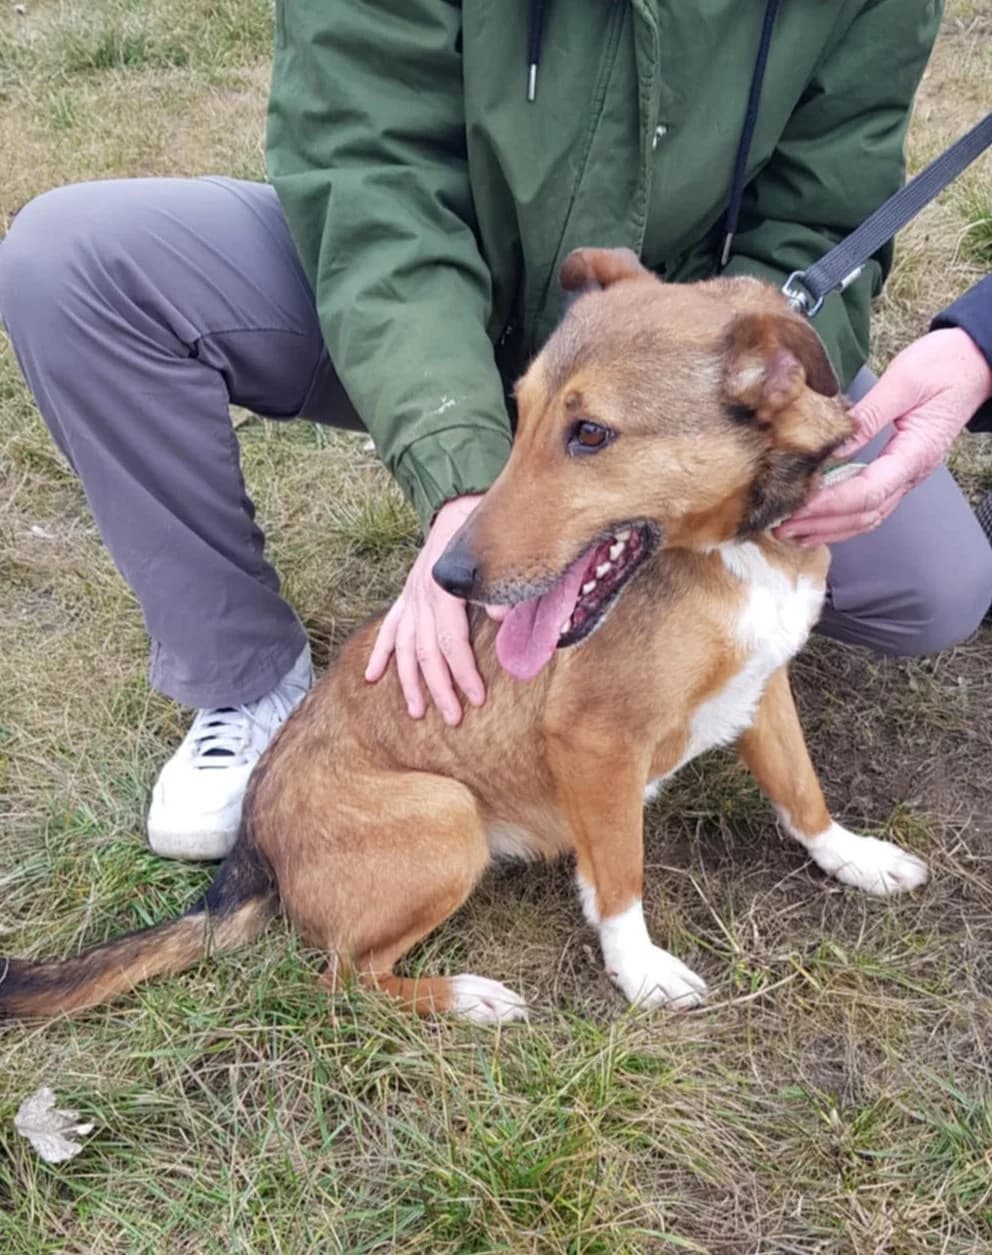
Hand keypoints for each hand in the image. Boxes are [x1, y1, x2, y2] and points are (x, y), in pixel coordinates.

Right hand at [365, 494, 503, 725]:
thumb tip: (500, 616)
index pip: (451, 642)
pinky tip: (372, 676)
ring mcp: (410, 598)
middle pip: (426, 653)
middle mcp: (420, 598)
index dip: (463, 673)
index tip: (476, 698)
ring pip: (405, 647)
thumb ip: (496, 587)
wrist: (457, 504)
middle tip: (452, 717)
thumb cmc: (480, 533)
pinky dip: (381, 653)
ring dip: (409, 682)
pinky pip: (390, 629)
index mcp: (441, 591)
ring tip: (416, 711)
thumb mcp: (494, 555)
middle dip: (439, 688)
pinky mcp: (406, 597)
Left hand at [778, 327, 991, 545]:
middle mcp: (912, 472)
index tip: (796, 509)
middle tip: (781, 527)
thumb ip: (868, 415)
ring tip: (792, 533)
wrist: (976, 361)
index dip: (829, 505)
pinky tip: (819, 521)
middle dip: (822, 524)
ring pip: (868, 516)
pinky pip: (871, 504)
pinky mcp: (900, 469)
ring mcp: (908, 474)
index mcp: (914, 453)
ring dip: (830, 529)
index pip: (867, 492)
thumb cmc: (946, 365)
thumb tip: (834, 446)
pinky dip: (843, 518)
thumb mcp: (904, 381)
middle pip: (865, 514)